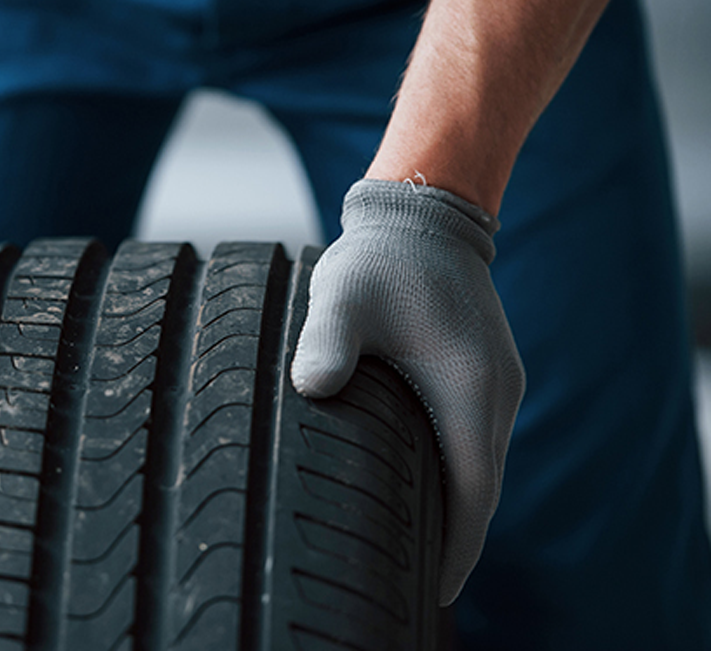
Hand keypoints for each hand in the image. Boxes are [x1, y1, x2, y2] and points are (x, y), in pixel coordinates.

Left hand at [290, 179, 524, 605]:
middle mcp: (494, 393)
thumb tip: (313, 386)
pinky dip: (456, 475)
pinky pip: (474, 440)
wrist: (423, 214)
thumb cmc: (381, 259)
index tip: (437, 591)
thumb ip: (326, 341)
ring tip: (418, 552)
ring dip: (457, 509)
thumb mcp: (344, 297)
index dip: (457, 548)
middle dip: (456, 542)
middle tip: (417, 586)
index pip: (473, 494)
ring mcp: (494, 382)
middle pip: (482, 491)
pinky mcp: (482, 372)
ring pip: (480, 467)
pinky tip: (422, 489)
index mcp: (469, 389)